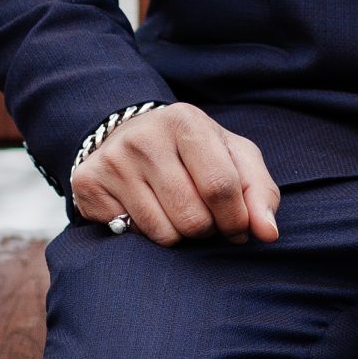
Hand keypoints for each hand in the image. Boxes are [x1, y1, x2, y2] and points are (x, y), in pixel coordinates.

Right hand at [68, 104, 281, 246]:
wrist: (134, 135)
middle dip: (207, 230)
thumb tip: (267, 233)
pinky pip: (131, 237)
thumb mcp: (234, 158)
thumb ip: (259, 193)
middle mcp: (144, 136)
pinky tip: (145, 211)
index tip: (237, 228)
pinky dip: (146, 236)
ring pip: (163, 234)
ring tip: (176, 213)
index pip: (221, 187)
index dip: (236, 219)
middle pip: (192, 218)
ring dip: (179, 237)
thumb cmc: (195, 153)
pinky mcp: (89, 183)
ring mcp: (113, 160)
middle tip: (203, 217)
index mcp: (186, 121)